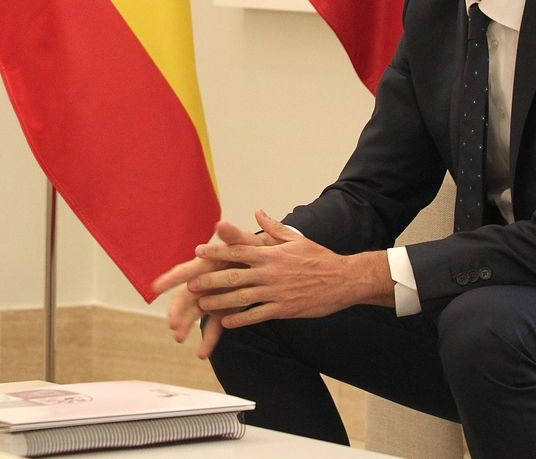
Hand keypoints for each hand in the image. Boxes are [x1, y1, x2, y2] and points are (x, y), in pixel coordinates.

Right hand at [151, 220, 270, 357]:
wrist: (267, 264)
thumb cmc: (253, 250)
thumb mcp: (246, 242)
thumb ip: (234, 236)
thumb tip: (222, 224)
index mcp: (206, 264)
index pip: (185, 271)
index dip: (170, 278)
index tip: (156, 287)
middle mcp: (204, 282)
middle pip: (185, 297)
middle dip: (177, 310)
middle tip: (172, 324)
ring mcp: (212, 298)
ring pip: (195, 313)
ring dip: (186, 325)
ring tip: (179, 339)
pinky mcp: (222, 311)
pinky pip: (213, 327)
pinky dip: (208, 340)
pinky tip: (202, 354)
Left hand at [186, 210, 391, 327]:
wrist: (345, 279)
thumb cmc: (319, 257)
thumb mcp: (296, 238)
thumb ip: (273, 228)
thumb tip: (257, 212)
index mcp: (271, 253)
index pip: (237, 250)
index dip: (216, 252)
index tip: (197, 252)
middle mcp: (270, 272)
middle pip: (233, 276)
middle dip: (210, 280)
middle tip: (191, 285)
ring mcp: (276, 292)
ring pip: (241, 298)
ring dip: (220, 302)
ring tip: (202, 306)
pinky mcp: (284, 309)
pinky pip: (257, 315)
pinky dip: (240, 319)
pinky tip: (225, 323)